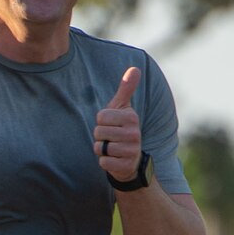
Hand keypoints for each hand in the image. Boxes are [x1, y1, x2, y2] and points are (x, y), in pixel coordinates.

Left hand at [93, 66, 142, 182]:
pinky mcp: (126, 166)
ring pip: (100, 148)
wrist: (131, 159)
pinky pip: (103, 162)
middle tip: (111, 138)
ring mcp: (131, 150)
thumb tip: (135, 68)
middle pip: (98, 132)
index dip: (101, 122)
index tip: (111, 125)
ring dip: (101, 149)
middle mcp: (134, 133)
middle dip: (100, 136)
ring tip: (112, 148)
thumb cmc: (122, 128)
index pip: (100, 116)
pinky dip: (104, 162)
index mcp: (131, 117)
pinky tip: (114, 159)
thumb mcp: (123, 108)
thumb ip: (126, 89)